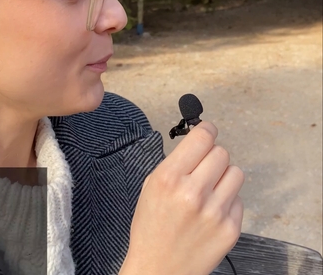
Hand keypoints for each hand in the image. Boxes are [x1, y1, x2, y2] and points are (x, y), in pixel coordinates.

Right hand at [120, 122, 243, 274]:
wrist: (158, 269)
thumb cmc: (150, 227)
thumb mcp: (151, 187)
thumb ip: (175, 163)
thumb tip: (198, 143)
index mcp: (169, 178)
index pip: (202, 138)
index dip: (207, 129)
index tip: (208, 131)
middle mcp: (194, 192)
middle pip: (221, 152)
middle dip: (212, 155)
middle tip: (204, 166)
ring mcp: (215, 212)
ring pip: (236, 172)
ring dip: (223, 175)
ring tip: (210, 188)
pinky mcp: (230, 229)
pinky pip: (239, 198)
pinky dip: (228, 199)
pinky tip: (212, 210)